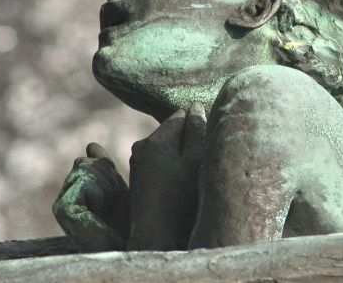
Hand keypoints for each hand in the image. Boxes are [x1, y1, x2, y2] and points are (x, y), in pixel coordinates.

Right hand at [52, 143, 129, 251]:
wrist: (129, 246)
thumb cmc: (127, 221)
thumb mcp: (116, 187)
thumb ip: (103, 167)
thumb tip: (90, 144)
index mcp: (74, 189)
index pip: (86, 159)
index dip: (108, 172)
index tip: (116, 195)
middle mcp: (63, 195)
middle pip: (85, 162)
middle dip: (107, 178)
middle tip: (113, 203)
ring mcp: (60, 202)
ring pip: (84, 169)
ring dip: (106, 186)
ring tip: (108, 209)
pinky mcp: (62, 208)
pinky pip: (84, 181)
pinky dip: (100, 193)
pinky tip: (100, 213)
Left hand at [127, 102, 206, 249]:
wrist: (155, 235)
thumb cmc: (179, 199)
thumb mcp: (194, 162)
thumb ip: (196, 131)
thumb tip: (195, 107)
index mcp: (156, 139)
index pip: (181, 116)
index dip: (196, 127)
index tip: (204, 144)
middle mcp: (142, 146)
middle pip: (171, 131)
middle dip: (186, 139)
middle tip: (199, 161)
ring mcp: (137, 161)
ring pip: (165, 146)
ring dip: (178, 154)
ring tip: (189, 175)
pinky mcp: (138, 176)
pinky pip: (158, 160)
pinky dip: (169, 166)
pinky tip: (177, 184)